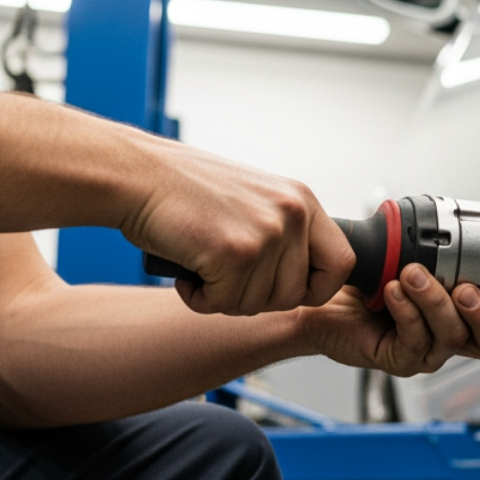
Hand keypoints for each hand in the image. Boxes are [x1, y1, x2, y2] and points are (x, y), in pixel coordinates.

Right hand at [120, 141, 354, 315]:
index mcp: (301, 201)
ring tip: (201, 265)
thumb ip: (284, 232)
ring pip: (259, 304)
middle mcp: (292, 215)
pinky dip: (199, 299)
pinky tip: (186, 272)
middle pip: (296, 294)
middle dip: (257, 298)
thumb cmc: (184, 191)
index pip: (342, 263)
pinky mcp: (235, 253)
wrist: (137, 175)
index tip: (289, 291)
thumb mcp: (254, 201)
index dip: (318, 289)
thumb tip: (305, 280)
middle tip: (223, 276)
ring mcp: (266, 233)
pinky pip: (225, 304)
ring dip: (224, 297)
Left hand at [303, 263, 479, 375]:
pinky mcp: (398, 359)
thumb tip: (457, 218)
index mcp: (467, 317)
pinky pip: (413, 340)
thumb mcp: (412, 255)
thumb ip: (440, 247)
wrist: (323, 298)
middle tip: (466, 290)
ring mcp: (427, 351)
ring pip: (451, 337)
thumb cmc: (367, 279)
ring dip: (435, 302)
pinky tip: (393, 292)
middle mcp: (452, 337)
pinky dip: (406, 312)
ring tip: (413, 275)